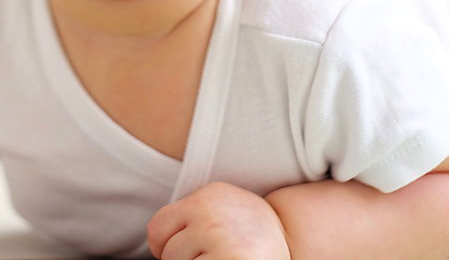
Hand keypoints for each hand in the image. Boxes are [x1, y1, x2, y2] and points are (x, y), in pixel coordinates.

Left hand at [146, 182, 290, 259]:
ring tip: (227, 259)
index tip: (196, 249)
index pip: (157, 228)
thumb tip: (155, 243)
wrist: (293, 243)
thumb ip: (191, 218)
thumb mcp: (221, 216)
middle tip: (221, 255)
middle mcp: (210, 213)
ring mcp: (219, 238)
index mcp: (208, 196)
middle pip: (167, 252)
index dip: (169, 247)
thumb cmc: (252, 241)